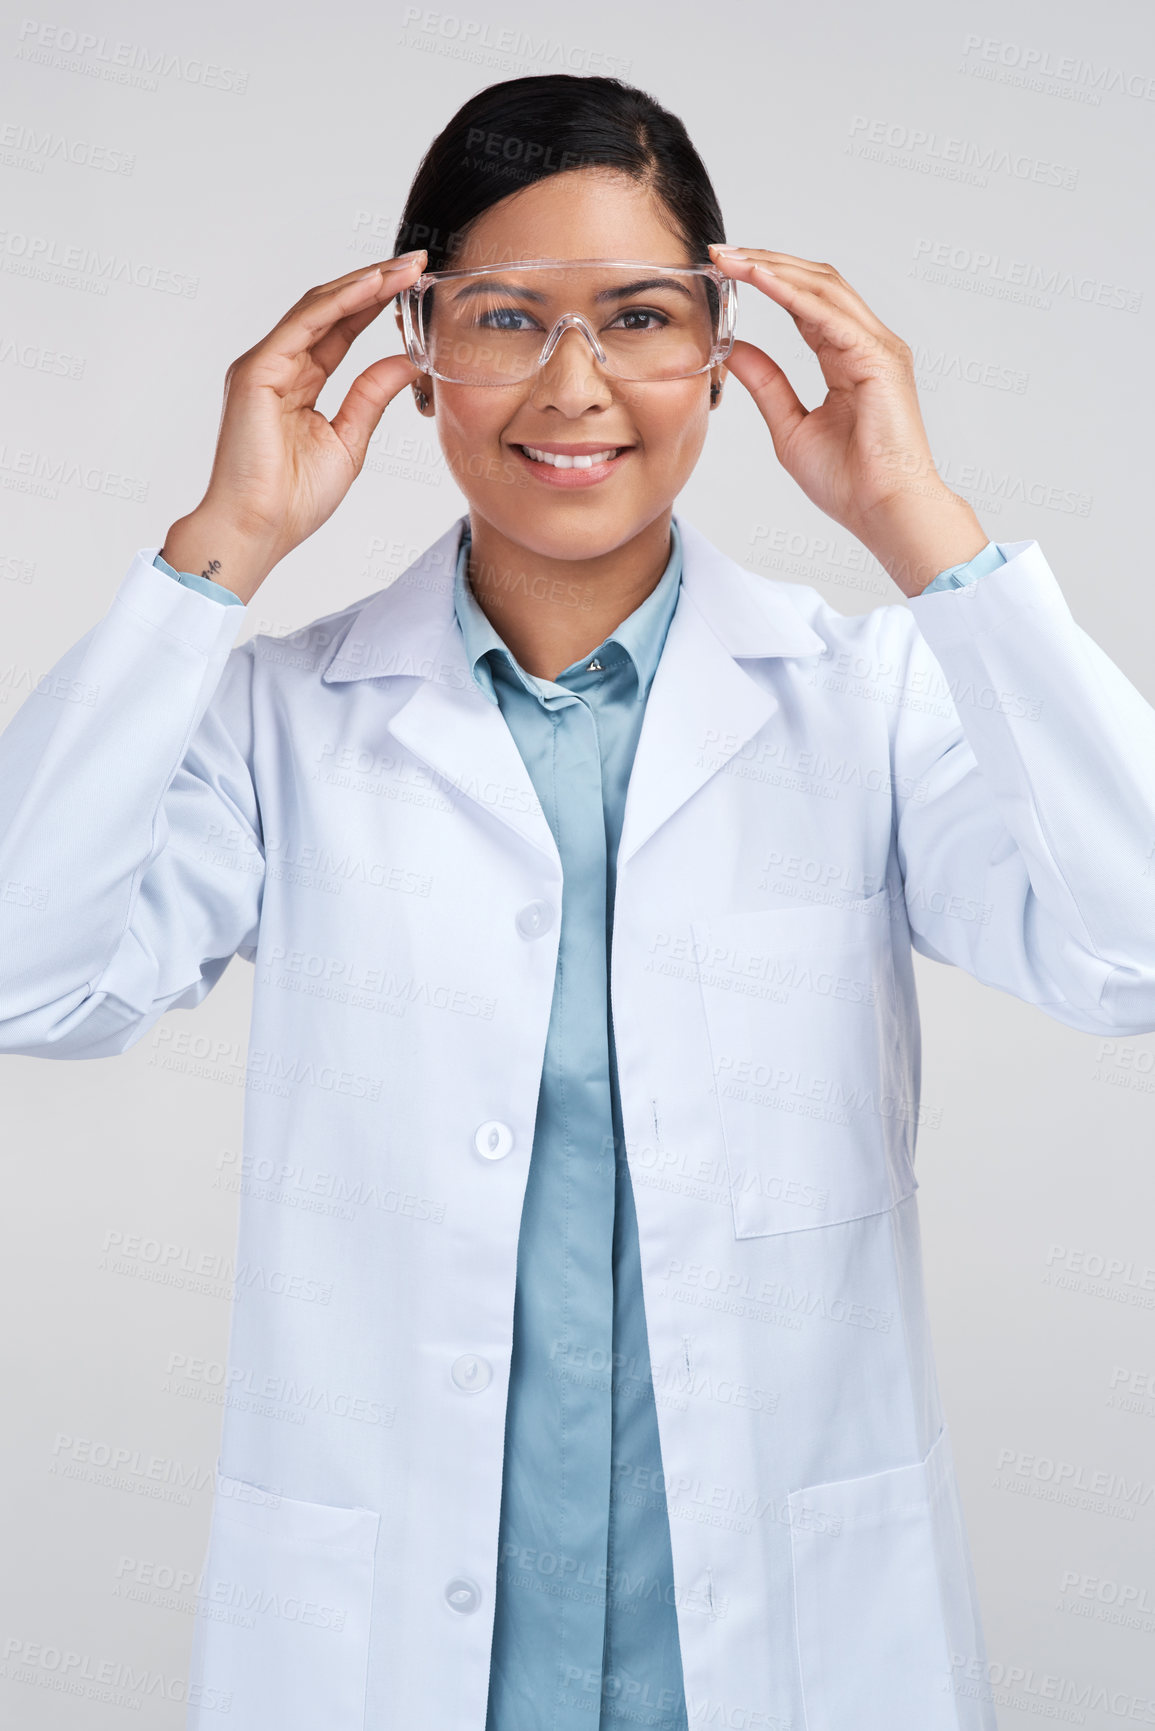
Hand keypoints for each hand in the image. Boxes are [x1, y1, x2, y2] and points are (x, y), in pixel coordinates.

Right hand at [162, 250, 426, 601]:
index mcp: (300, 382)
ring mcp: (265, 364)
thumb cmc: (294, 499)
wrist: (259, 529)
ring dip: (364, 283)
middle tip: (416, 262)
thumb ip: (372, 396)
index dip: (378, 304)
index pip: (342, 329)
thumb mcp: (350, 440)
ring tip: (403, 268)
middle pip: (332, 308)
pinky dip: (340, 302)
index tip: (415, 285)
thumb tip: (406, 361)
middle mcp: (279, 365)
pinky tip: (372, 286)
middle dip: (375, 282)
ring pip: (319, 307)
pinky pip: (304, 324)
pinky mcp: (256, 370)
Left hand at [707, 245, 988, 596]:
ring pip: (822, 287)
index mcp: (849, 357)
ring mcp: (877, 346)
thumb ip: (766, 383)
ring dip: (773, 268)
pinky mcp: (877, 358)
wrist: (885, 511)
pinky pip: (827, 314)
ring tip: (731, 258)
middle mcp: (867, 343)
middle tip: (719, 253)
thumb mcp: (789, 426)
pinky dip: (791, 292)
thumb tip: (734, 349)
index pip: (805, 303)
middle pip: (815, 282)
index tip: (722, 271)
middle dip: (766, 262)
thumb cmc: (850, 482)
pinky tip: (758, 279)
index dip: (765, 280)